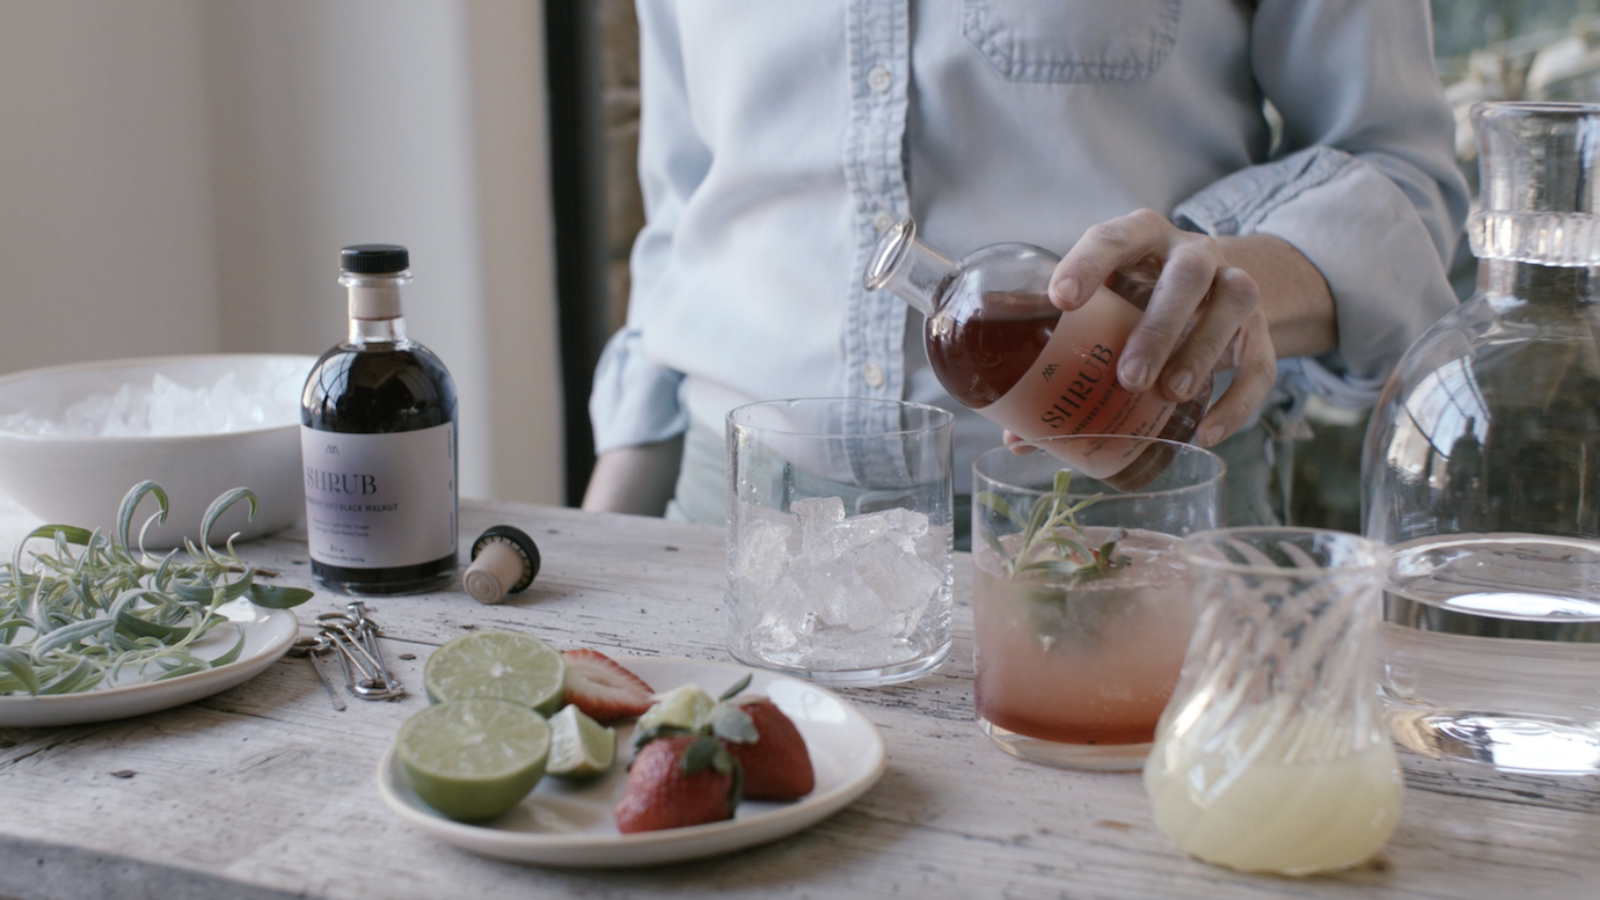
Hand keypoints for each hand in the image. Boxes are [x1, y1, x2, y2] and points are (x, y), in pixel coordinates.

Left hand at [1044, 209, 1277, 448]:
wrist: (1213, 290)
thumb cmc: (1135, 301)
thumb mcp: (1102, 307)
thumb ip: (1061, 359)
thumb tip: (1017, 437)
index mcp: (1141, 239)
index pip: (1115, 238)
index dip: (1088, 264)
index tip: (1059, 300)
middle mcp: (1194, 254)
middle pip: (1187, 276)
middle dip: (1159, 327)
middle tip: (1130, 377)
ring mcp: (1233, 287)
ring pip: (1233, 305)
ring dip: (1202, 351)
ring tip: (1170, 395)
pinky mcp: (1260, 331)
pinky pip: (1260, 364)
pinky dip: (1237, 401)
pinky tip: (1207, 433)